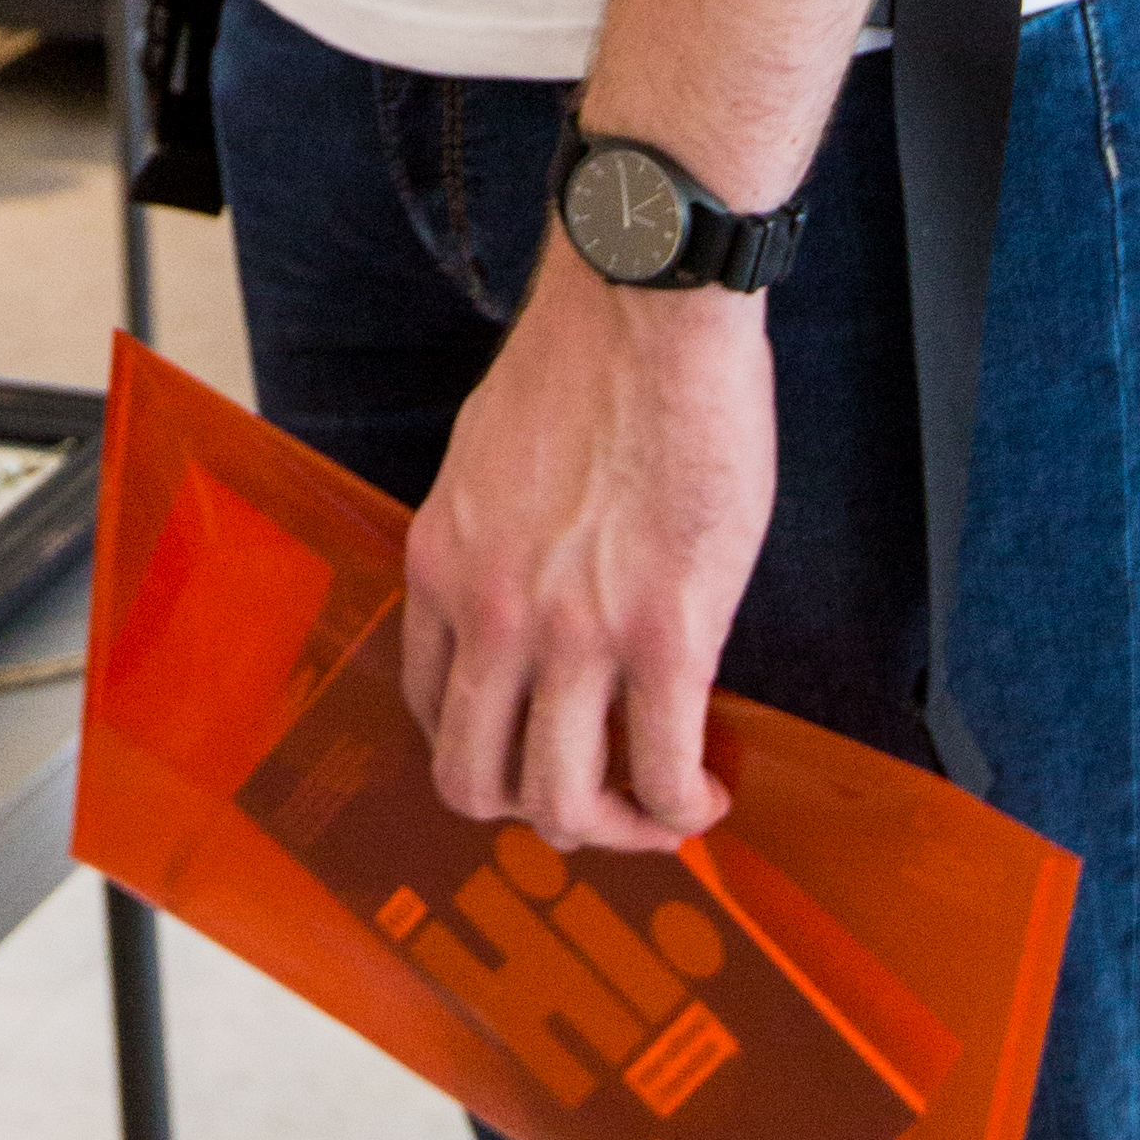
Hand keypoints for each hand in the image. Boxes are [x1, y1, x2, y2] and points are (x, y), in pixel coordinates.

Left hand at [399, 247, 776, 854]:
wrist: (647, 308)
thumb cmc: (583, 363)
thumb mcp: (486, 461)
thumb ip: (492, 545)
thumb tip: (526, 599)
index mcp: (440, 566)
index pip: (431, 710)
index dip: (489, 750)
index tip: (540, 747)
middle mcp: (489, 615)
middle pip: (475, 782)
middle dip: (535, 815)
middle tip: (598, 802)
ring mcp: (573, 634)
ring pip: (562, 801)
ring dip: (615, 830)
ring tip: (661, 810)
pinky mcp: (666, 635)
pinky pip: (661, 771)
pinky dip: (683, 807)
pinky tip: (708, 792)